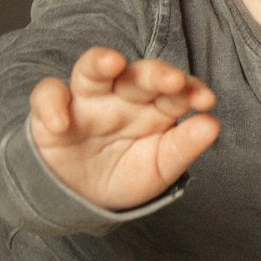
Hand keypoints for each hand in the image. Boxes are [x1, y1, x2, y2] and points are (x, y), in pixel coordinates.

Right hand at [28, 46, 220, 210]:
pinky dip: (51, 104)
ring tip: (112, 62)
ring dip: (99, 61)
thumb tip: (213, 124)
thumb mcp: (159, 168)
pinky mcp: (53, 111)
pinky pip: (48, 94)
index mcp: (154, 106)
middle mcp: (122, 96)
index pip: (175, 89)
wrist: (81, 199)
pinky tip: (62, 123)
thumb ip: (183, 147)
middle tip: (172, 80)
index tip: (206, 101)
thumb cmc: (126, 174)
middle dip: (155, 73)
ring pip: (91, 68)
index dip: (190, 90)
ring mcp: (87, 100)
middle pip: (138, 73)